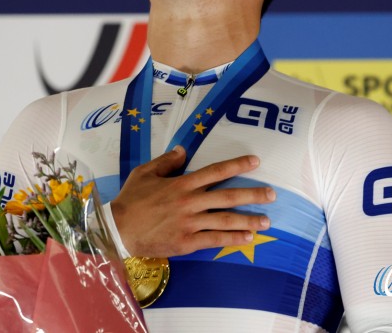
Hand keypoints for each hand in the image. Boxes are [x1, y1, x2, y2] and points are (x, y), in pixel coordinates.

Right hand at [110, 146, 275, 257]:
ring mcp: (190, 223)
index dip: (236, 165)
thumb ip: (165, 162)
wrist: (119, 229)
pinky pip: (215, 239)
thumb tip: (182, 150)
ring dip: (249, 220)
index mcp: (181, 184)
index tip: (255, 161)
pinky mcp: (187, 242)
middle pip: (227, 196)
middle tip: (272, 194)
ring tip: (266, 220)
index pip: (214, 172)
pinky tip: (247, 238)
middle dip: (252, 194)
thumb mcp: (144, 173)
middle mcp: (189, 202)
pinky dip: (233, 238)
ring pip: (225, 220)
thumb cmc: (131, 199)